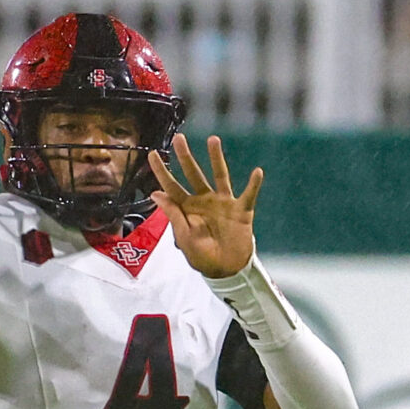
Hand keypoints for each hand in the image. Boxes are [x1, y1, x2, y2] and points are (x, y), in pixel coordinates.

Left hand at [148, 133, 262, 279]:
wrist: (226, 270)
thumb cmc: (202, 256)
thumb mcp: (184, 237)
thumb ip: (173, 214)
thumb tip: (156, 193)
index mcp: (187, 208)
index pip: (172, 186)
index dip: (162, 172)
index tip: (152, 154)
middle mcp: (204, 200)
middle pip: (193, 174)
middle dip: (185, 157)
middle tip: (178, 138)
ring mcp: (223, 203)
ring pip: (220, 175)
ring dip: (216, 158)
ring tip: (213, 140)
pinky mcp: (241, 210)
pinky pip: (248, 195)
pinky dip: (253, 185)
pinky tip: (257, 172)